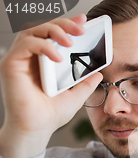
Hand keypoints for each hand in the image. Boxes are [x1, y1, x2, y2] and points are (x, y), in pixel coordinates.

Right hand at [0, 14, 102, 157]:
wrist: (37, 129)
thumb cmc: (51, 114)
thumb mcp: (76, 96)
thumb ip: (85, 83)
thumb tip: (98, 73)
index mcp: (44, 61)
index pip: (54, 35)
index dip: (67, 25)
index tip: (84, 21)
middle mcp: (30, 57)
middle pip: (43, 28)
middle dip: (64, 24)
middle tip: (81, 27)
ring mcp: (20, 59)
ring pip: (33, 31)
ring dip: (54, 31)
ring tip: (71, 41)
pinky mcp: (11, 64)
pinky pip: (26, 44)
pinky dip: (43, 46)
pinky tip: (57, 57)